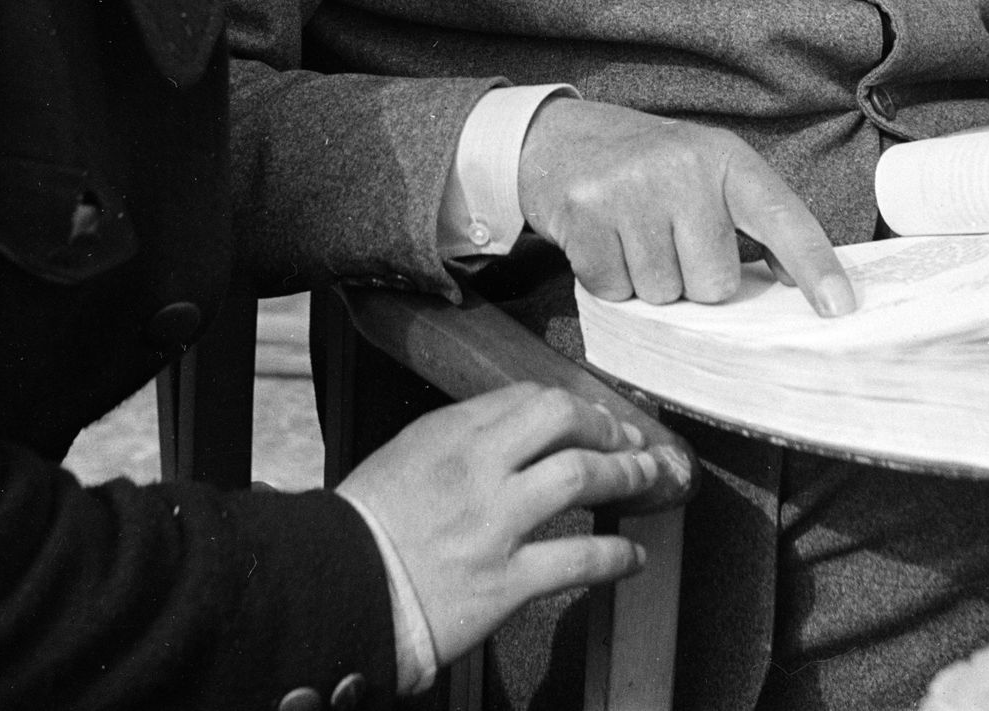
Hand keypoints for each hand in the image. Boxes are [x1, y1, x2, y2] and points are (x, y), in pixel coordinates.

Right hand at [338, 383, 659, 668]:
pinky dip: (616, 556)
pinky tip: (634, 556)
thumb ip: (460, 437)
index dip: (572, 405)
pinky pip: (577, 560)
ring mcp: (495, 524)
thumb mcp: (407, 453)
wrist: (338, 590)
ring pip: (580, 478)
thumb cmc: (367, 525)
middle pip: (563, 420)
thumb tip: (512, 430)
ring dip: (626, 475)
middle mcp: (479, 469)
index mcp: (452, 434)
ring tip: (649, 477)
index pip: (529, 398)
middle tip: (631, 438)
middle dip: (608, 426)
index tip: (593, 417)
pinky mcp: (505, 581)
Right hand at [517, 97, 855, 316]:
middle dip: (694, 279)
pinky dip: (611, 281)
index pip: (779, 215)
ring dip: (650, 280)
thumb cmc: (645, 166)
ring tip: (634, 237)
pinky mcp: (584, 216)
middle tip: (669, 239)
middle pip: (715, 282)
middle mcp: (680, 167)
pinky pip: (616, 292)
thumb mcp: (705, 173)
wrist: (557, 140)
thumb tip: (796, 281)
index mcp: (722, 157)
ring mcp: (630, 190)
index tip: (839, 306)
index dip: (813, 264)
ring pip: (665, 294)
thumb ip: (751, 221)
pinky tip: (606, 242)